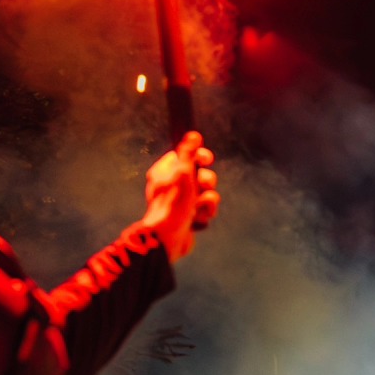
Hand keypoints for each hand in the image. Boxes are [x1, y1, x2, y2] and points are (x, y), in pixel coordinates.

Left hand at [141, 131, 218, 261]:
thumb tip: (193, 134)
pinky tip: (198, 221)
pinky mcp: (189, 217)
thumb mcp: (181, 173)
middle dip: (207, 182)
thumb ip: (188, 153)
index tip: (207, 159)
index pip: (186, 155)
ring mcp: (181, 202)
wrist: (167, 239)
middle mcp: (172, 186)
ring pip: (206, 194)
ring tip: (199, 208)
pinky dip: (204, 215)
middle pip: (200, 174)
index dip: (200, 156)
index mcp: (165, 172)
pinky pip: (205, 210)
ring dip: (208, 201)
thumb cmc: (172, 204)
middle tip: (202, 186)